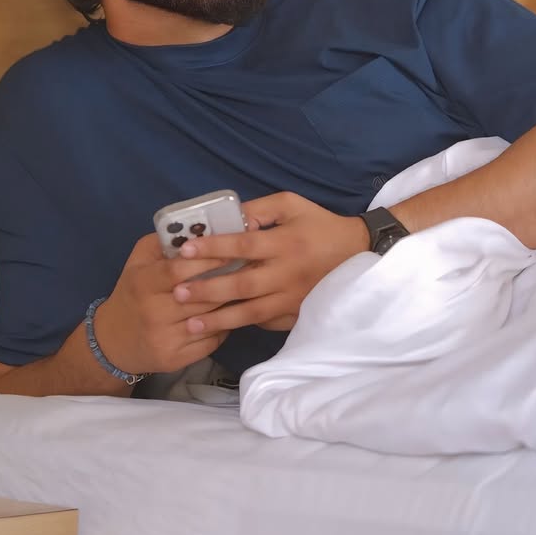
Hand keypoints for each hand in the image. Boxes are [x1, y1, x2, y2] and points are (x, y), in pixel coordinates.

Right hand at [94, 233, 243, 375]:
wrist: (113, 341)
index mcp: (143, 283)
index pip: (178, 270)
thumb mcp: (139, 261)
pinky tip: (230, 317)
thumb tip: (198, 227)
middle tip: (250, 268)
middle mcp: (153, 312)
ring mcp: (165, 338)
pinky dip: (223, 328)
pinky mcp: (175, 359)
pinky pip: (211, 341)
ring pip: (210, 319)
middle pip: (200, 296)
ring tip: (247, 290)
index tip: (231, 250)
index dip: (207, 259)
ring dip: (231, 305)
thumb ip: (164, 242)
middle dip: (227, 281)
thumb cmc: (132, 293)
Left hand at [174, 193, 369, 334]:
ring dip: (220, 320)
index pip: (243, 245)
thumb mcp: (292, 205)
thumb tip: (230, 219)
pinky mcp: (297, 314)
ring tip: (191, 324)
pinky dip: (244, 326)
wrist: (358, 253)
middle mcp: (286, 273)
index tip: (184, 251)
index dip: (213, 248)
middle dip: (207, 290)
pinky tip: (222, 329)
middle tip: (177, 293)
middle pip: (242, 285)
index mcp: (284, 242)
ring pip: (251, 313)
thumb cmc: (319, 225)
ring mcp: (292, 298)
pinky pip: (267, 323)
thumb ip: (260, 209)